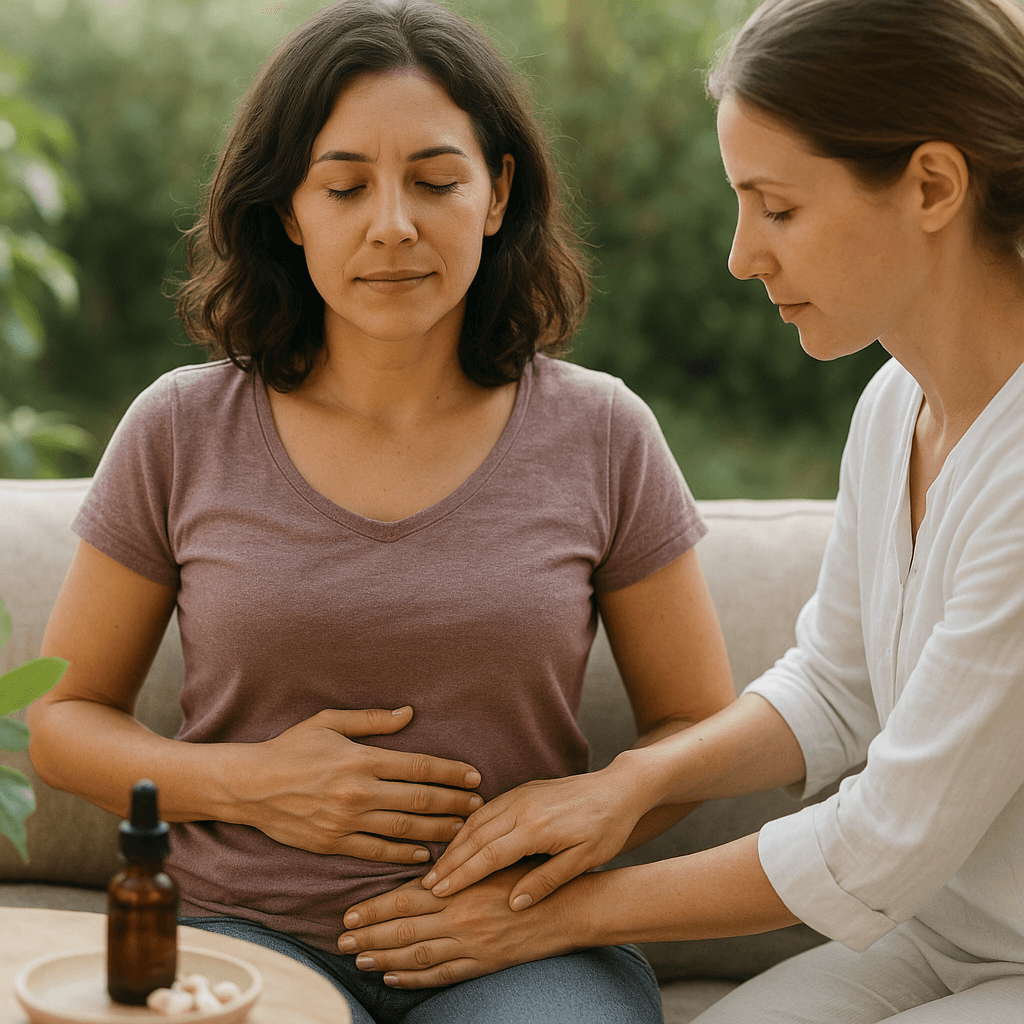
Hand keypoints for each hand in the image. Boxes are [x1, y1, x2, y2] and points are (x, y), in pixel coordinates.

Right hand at [237, 706, 482, 861]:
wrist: (249, 785)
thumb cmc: (291, 747)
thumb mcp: (330, 722)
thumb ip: (373, 720)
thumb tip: (410, 714)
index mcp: (361, 759)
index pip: (418, 767)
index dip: (450, 773)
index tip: (473, 777)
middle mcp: (358, 792)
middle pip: (419, 800)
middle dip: (453, 804)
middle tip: (478, 806)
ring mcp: (346, 821)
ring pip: (403, 828)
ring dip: (437, 830)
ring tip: (462, 831)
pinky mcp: (333, 844)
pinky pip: (376, 851)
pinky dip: (403, 854)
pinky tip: (424, 854)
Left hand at [337, 867, 576, 987]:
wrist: (566, 906)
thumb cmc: (528, 875)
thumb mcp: (491, 863)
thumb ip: (456, 871)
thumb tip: (421, 876)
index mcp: (459, 889)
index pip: (405, 900)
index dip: (375, 908)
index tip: (350, 912)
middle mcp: (459, 918)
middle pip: (404, 930)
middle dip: (369, 935)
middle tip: (341, 940)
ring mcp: (470, 945)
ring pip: (417, 955)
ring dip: (385, 959)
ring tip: (360, 959)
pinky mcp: (483, 964)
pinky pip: (442, 975)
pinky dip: (415, 978)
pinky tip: (394, 979)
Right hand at [420, 762, 646, 908]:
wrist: (619, 788)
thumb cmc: (607, 828)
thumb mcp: (584, 860)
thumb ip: (547, 881)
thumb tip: (514, 904)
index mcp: (536, 828)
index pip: (488, 856)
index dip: (462, 876)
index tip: (439, 893)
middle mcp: (522, 807)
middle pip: (475, 837)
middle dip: (450, 862)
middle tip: (427, 885)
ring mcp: (521, 794)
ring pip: (477, 820)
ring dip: (455, 844)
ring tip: (438, 868)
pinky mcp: (523, 789)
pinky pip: (488, 809)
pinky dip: (469, 827)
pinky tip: (462, 841)